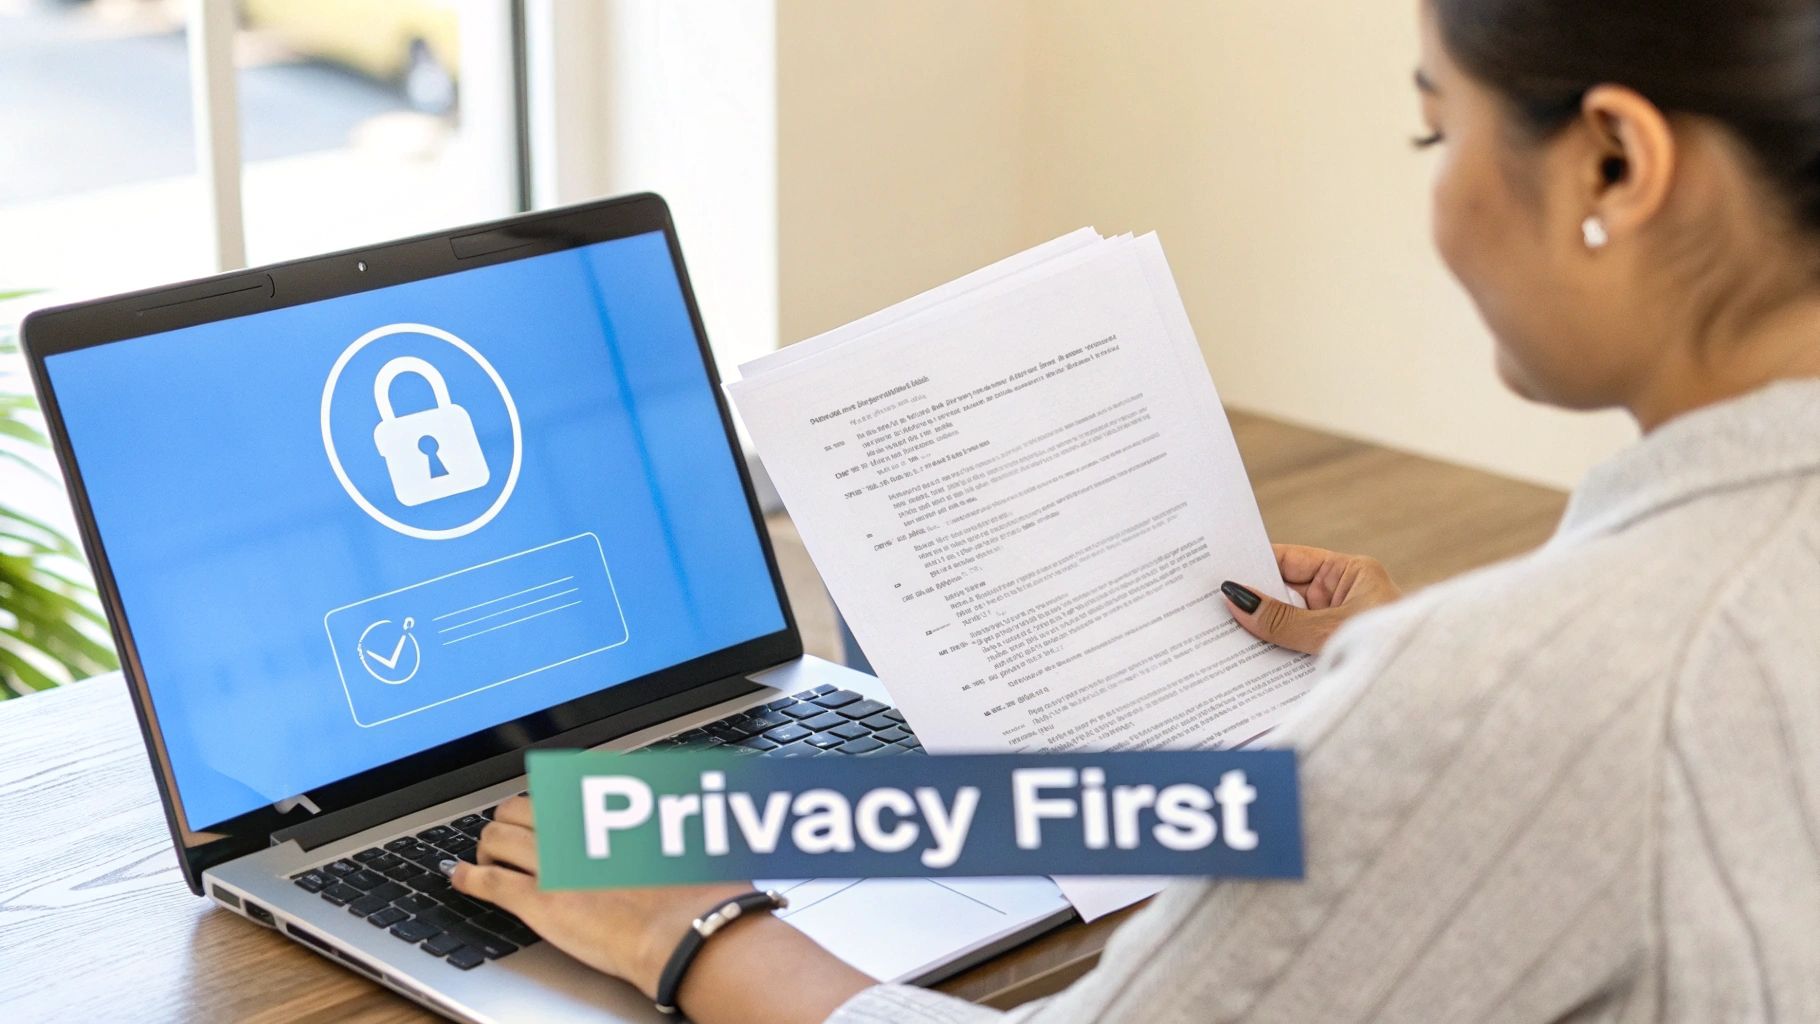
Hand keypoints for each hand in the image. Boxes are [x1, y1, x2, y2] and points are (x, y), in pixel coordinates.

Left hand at [445, 795, 750, 997]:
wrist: (686, 931)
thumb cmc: (695, 884)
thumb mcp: (687, 824)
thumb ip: (663, 805)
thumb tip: (670, 788)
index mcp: (607, 801)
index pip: (559, 779)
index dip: (546, 790)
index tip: (545, 794)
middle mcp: (573, 824)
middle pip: (519, 806)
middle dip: (511, 818)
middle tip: (513, 831)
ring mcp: (551, 861)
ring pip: (496, 837)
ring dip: (488, 845)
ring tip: (487, 855)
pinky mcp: (537, 901)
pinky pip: (487, 881)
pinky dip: (466, 877)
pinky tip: (459, 876)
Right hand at [1221, 544, 1401, 653]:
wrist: (1428, 698)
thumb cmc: (1389, 650)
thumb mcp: (1329, 632)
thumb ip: (1281, 620)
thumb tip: (1237, 600)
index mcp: (1350, 574)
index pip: (1290, 560)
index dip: (1254, 564)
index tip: (1218, 570)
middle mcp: (1343, 597)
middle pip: (1284, 593)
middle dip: (1251, 602)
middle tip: (1209, 606)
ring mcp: (1336, 627)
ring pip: (1287, 624)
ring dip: (1260, 632)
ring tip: (1220, 635)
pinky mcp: (1330, 654)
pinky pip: (1294, 649)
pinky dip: (1273, 654)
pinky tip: (1246, 659)